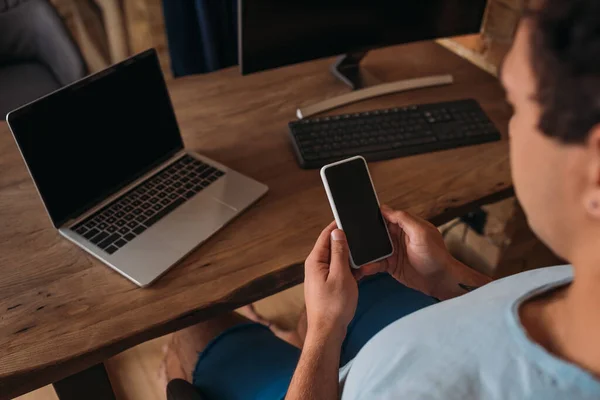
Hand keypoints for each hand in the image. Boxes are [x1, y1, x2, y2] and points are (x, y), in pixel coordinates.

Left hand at [304, 222, 357, 341]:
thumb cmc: (334, 307)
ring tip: (362, 262)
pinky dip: (350, 270)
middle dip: (348, 243)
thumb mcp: (341, 275)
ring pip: (338, 259)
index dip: (338, 225)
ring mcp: (321, 276)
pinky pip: (340, 270)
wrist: (328, 332)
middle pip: (333, 246)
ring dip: (351, 259)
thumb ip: (340, 253)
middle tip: (362, 241)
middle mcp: (315, 266)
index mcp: (315, 260)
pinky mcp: (327, 284)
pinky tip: (360, 274)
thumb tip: (337, 233)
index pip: (326, 235)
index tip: (350, 218)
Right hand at [355, 206, 454, 296]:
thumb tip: (386, 209)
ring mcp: (393, 251)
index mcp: (405, 225)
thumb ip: (404, 219)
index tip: (360, 215)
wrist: (440, 280)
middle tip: (351, 237)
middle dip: (364, 234)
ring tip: (353, 254)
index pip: (385, 216)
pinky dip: (369, 265)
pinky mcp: (391, 265)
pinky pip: (376, 263)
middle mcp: (397, 237)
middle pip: (376, 232)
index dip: (373, 215)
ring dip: (364, 251)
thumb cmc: (436, 256)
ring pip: (373, 248)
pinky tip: (364, 267)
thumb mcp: (421, 233)